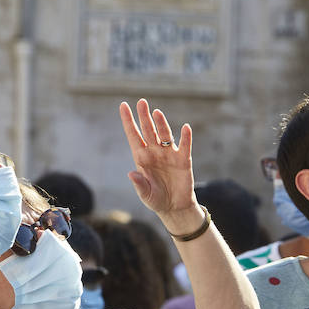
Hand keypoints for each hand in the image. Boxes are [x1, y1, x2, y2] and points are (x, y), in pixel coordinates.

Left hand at [118, 99, 199, 230]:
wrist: (175, 207)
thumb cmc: (156, 200)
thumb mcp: (145, 195)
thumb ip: (139, 184)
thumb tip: (132, 174)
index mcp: (142, 158)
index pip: (133, 135)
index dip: (128, 121)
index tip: (123, 105)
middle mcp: (154, 152)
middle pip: (148, 130)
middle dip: (144, 116)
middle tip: (141, 102)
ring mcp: (169, 154)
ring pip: (164, 135)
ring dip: (161, 123)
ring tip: (156, 112)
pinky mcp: (183, 160)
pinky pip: (184, 146)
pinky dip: (186, 137)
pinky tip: (185, 128)